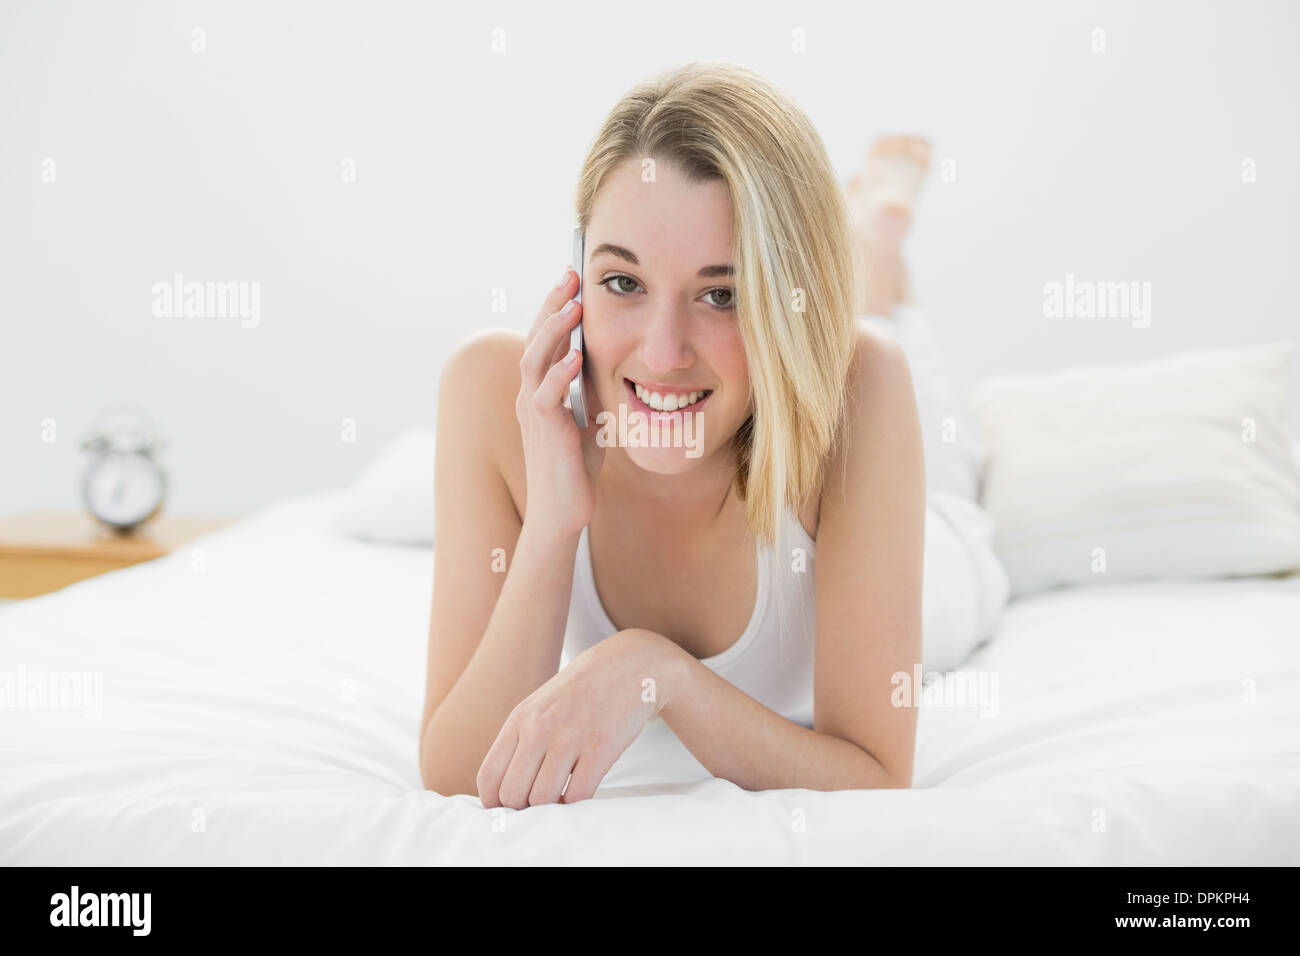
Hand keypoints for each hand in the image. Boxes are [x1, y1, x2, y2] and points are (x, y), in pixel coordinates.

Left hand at [476, 629, 680, 807]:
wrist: (630, 665)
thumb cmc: (582, 692)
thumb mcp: (540, 707)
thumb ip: (521, 742)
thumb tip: (505, 791)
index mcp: (520, 719)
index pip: (489, 776)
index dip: (494, 804)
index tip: (507, 812)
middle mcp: (540, 728)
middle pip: (512, 794)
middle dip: (523, 810)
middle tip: (537, 809)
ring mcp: (570, 737)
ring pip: (543, 799)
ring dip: (550, 810)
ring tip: (559, 801)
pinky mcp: (601, 746)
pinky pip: (578, 794)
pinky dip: (576, 804)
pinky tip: (580, 792)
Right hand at [515, 267, 604, 540]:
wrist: (563, 511)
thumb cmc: (575, 467)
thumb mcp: (590, 417)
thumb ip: (592, 389)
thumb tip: (611, 360)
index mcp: (540, 389)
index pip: (545, 337)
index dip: (556, 306)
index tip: (573, 278)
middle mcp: (530, 395)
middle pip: (535, 337)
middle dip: (553, 304)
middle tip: (570, 274)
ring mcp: (534, 412)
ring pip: (535, 360)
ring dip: (555, 330)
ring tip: (574, 305)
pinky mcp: (544, 432)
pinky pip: (546, 395)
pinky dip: (560, 373)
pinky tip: (576, 355)